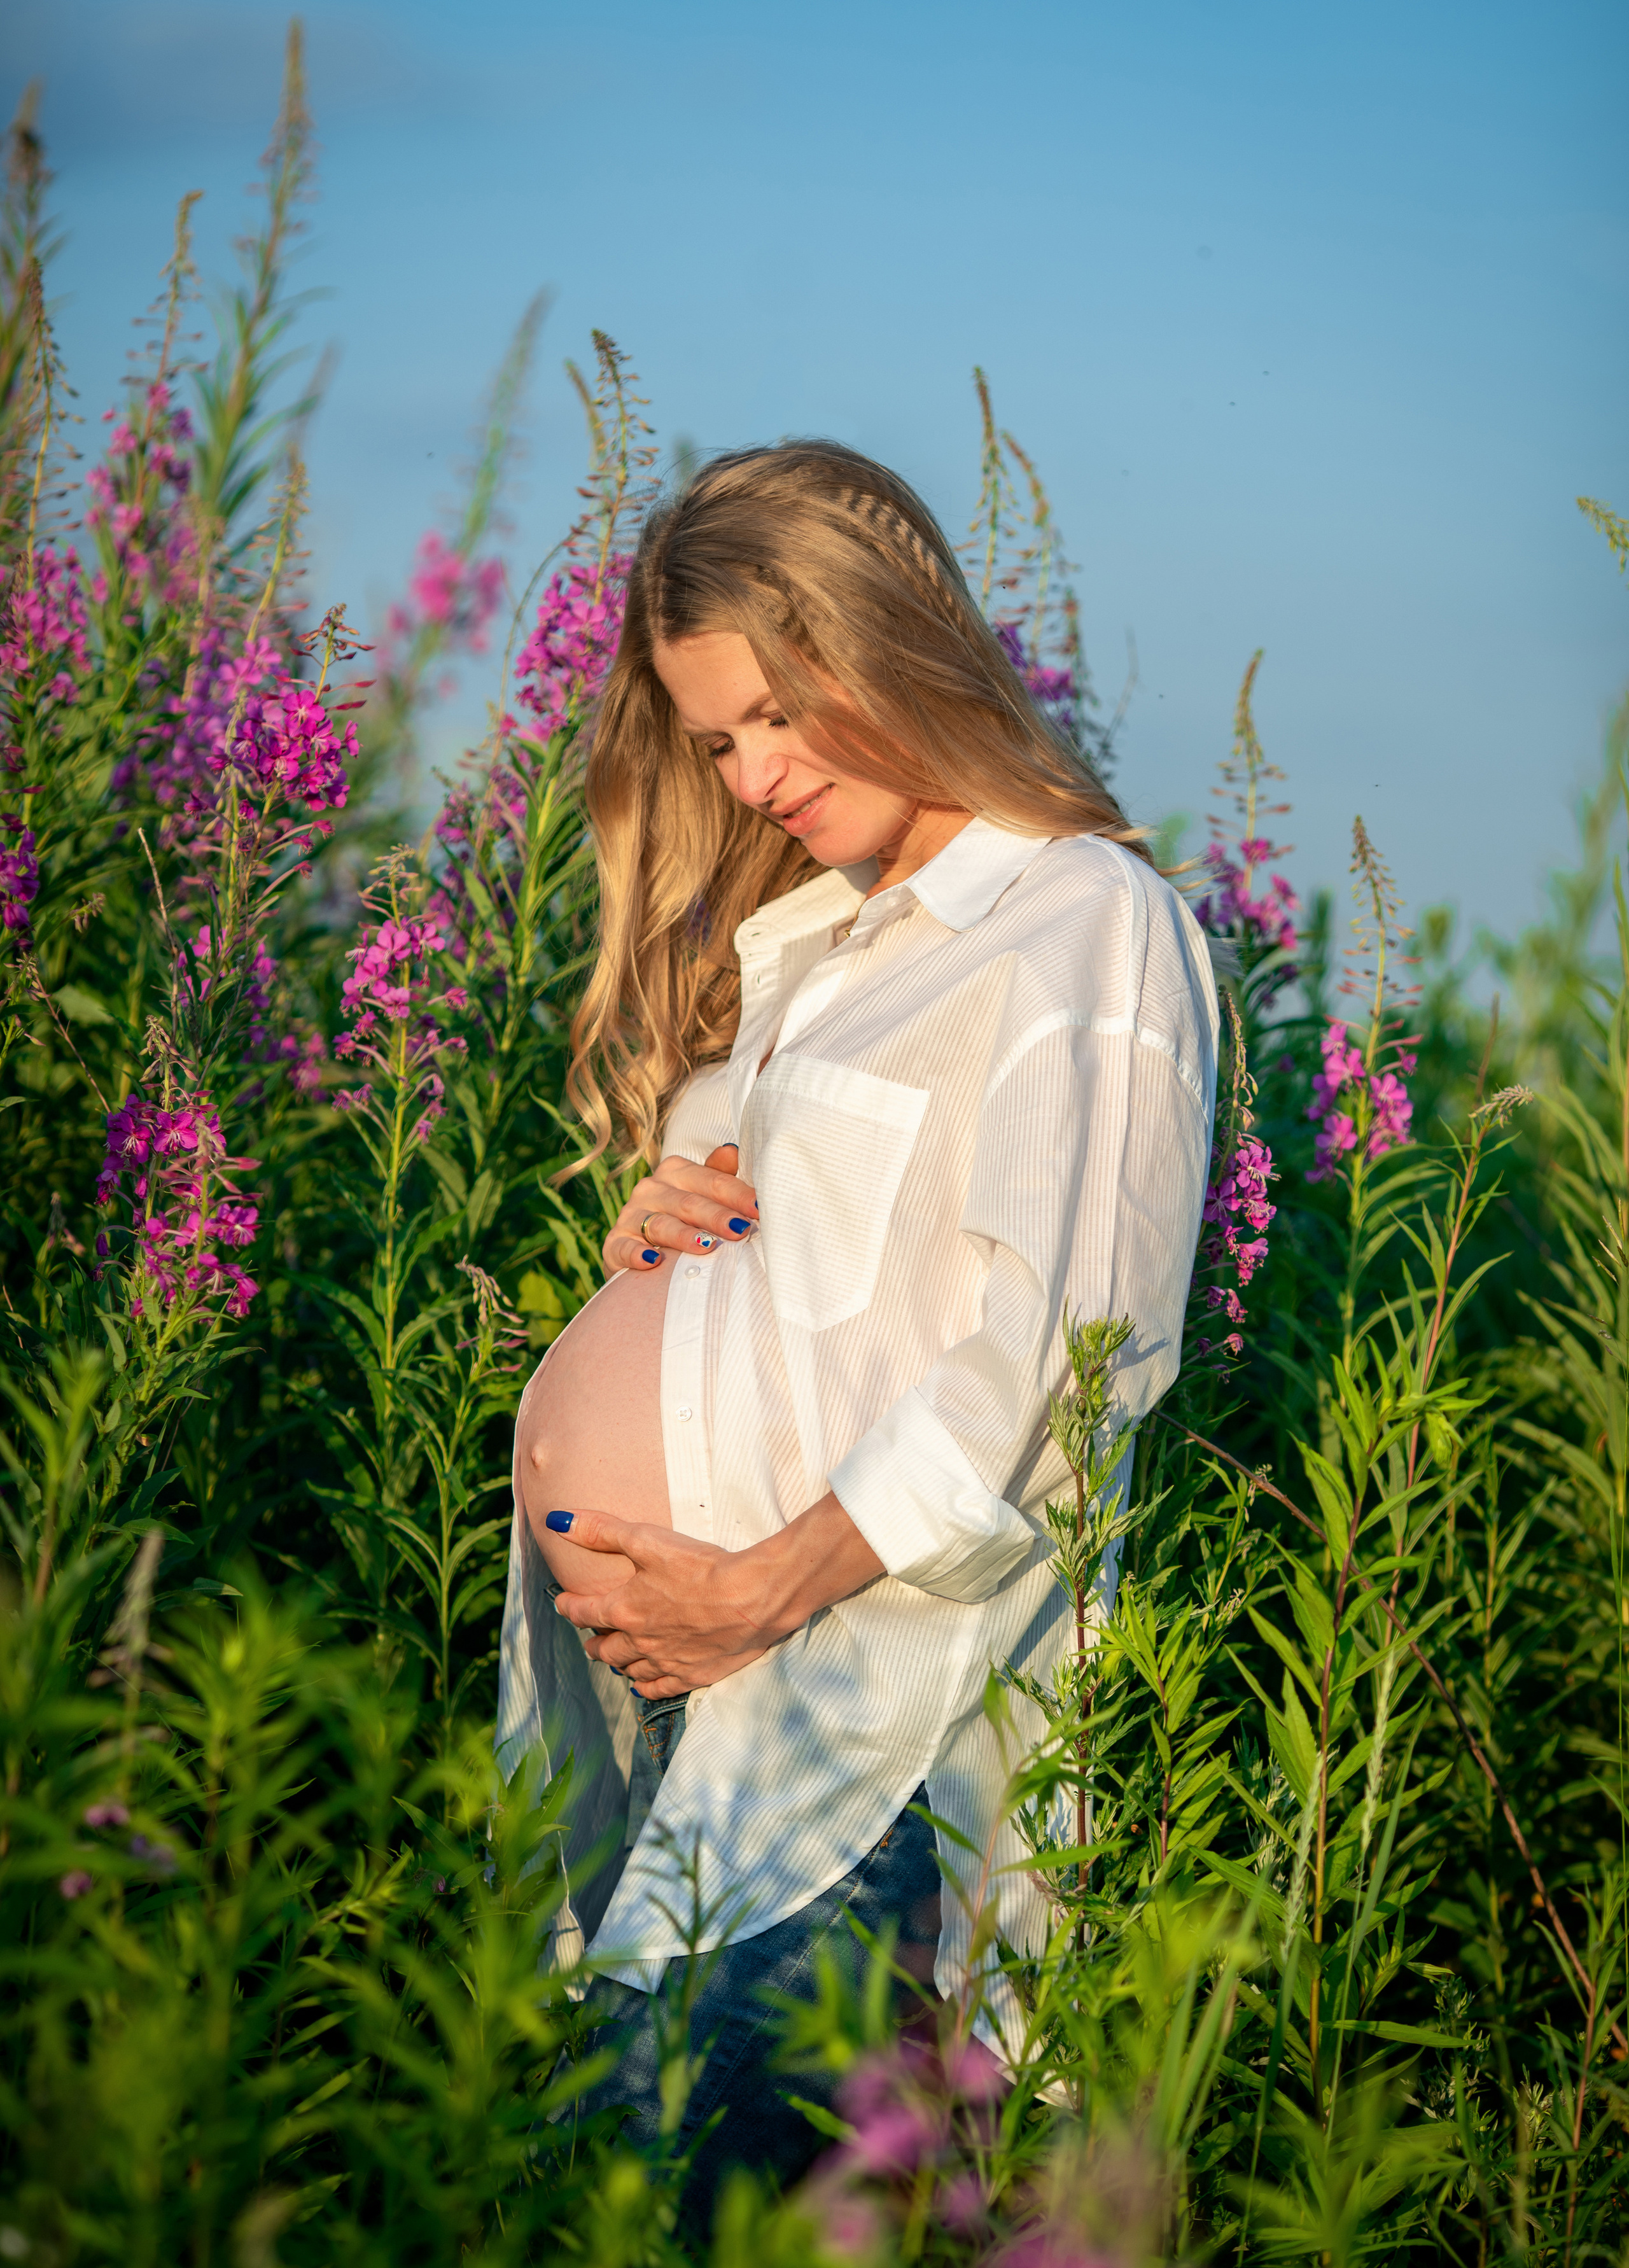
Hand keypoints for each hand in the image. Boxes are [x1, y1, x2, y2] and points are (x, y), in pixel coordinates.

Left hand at [549, 1492, 885, 1697]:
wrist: (752, 1597)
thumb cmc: (700, 1566)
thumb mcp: (646, 1539)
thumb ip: (600, 1531)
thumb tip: (558, 1521)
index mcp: (623, 1610)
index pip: (583, 1612)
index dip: (569, 1607)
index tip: (563, 1603)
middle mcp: (639, 1643)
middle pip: (604, 1649)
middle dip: (593, 1642)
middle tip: (589, 1638)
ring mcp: (666, 1662)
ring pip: (629, 1670)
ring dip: (617, 1662)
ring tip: (613, 1658)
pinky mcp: (693, 1675)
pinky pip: (659, 1688)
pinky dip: (645, 1686)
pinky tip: (641, 1684)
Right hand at [604, 1143, 758, 1275]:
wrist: (640, 1249)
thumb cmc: (683, 1219)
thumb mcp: (701, 1195)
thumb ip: (718, 1176)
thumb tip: (733, 1151)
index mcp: (675, 1171)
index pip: (712, 1181)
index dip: (738, 1195)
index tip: (761, 1209)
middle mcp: (651, 1189)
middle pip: (689, 1203)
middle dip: (716, 1217)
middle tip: (741, 1230)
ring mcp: (631, 1216)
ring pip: (660, 1225)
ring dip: (684, 1236)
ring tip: (706, 1247)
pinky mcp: (614, 1244)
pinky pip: (624, 1248)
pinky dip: (637, 1255)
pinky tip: (653, 1262)